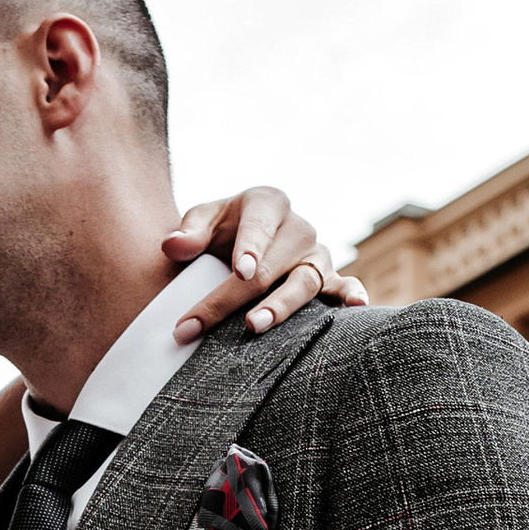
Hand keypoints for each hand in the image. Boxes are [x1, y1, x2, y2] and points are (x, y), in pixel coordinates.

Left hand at [162, 186, 366, 341]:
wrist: (245, 240)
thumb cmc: (223, 229)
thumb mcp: (204, 220)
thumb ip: (189, 230)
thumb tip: (172, 246)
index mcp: (267, 203)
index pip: (258, 226)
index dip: (249, 248)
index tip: (239, 271)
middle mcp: (297, 228)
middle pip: (270, 266)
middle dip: (233, 298)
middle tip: (203, 324)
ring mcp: (316, 255)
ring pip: (303, 283)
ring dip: (280, 306)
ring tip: (254, 325)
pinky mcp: (329, 278)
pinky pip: (343, 286)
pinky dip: (353, 295)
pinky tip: (356, 307)